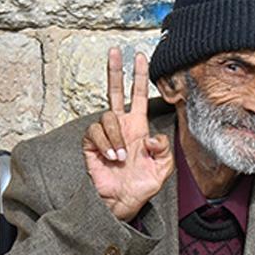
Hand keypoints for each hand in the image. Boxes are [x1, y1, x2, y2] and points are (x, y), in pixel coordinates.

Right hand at [83, 48, 173, 221]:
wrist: (122, 203)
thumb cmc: (141, 186)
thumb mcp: (163, 169)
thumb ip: (163, 151)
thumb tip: (151, 137)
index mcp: (138, 127)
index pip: (138, 96)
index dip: (139, 77)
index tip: (140, 57)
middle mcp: (121, 127)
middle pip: (115, 91)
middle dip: (115, 70)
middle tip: (116, 51)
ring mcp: (106, 135)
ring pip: (108, 117)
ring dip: (117, 137)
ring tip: (122, 157)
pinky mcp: (92, 145)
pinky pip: (95, 133)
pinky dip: (106, 144)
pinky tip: (112, 158)